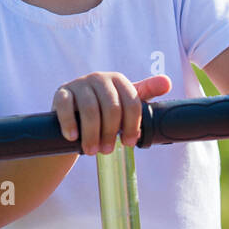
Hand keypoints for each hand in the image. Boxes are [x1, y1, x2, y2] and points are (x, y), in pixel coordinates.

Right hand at [53, 72, 172, 156]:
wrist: (74, 115)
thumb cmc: (105, 110)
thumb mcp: (126, 103)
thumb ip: (147, 93)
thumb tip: (167, 82)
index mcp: (119, 80)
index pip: (131, 102)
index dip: (132, 125)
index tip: (129, 143)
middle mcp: (100, 78)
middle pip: (111, 107)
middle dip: (111, 132)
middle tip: (108, 150)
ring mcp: (79, 84)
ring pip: (89, 109)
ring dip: (92, 134)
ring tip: (92, 150)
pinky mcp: (61, 92)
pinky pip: (65, 106)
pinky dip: (70, 123)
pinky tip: (73, 137)